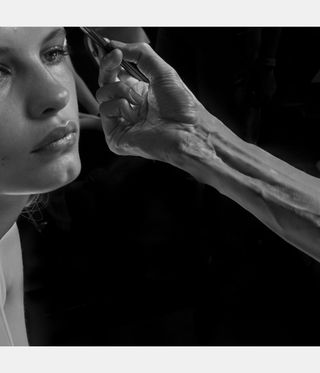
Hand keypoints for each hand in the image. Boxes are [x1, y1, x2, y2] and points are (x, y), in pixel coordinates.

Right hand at [96, 41, 206, 163]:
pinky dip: (119, 107)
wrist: (188, 130)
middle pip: (104, 82)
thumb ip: (139, 54)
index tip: (111, 50)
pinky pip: (105, 110)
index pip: (115, 74)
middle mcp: (129, 106)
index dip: (110, 61)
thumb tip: (115, 45)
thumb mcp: (162, 71)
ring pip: (102, 94)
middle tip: (116, 59)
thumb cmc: (182, 107)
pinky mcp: (115, 136)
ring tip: (139, 100)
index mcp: (139, 92)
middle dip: (108, 67)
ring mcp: (121, 122)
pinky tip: (134, 115)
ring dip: (120, 90)